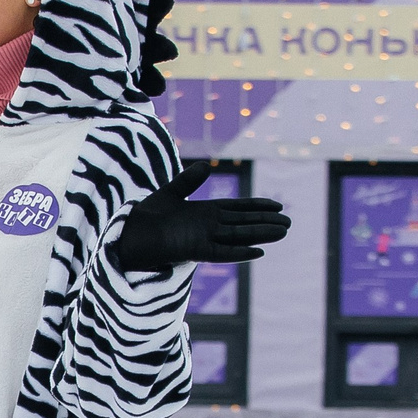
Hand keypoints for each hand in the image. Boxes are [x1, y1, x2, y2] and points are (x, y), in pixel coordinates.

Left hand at [110, 161, 290, 272]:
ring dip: (260, 235)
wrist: (128, 236)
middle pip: (244, 223)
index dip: (257, 207)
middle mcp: (207, 227)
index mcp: (204, 213)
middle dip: (266, 222)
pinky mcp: (194, 251)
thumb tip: (206, 165)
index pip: (238, 209)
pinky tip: (258, 252)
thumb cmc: (145, 218)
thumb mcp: (170, 194)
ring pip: (239, 236)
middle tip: (289, 223)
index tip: (277, 206)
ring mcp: (203, 239)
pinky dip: (239, 252)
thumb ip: (188, 182)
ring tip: (283, 233)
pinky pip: (222, 252)